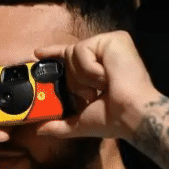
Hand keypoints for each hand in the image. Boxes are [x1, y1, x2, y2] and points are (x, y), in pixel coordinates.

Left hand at [34, 30, 160, 139]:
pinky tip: (107, 76)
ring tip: (105, 85)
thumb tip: (39, 130)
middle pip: (68, 57)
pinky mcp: (113, 39)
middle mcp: (103, 55)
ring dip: (84, 77)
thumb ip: (59, 124)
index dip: (54, 55)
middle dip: (75, 80)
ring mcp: (108, 45)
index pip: (70, 58)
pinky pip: (82, 50)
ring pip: (73, 53)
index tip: (37, 54)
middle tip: (94, 93)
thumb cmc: (112, 119)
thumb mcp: (80, 121)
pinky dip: (90, 68)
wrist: (131, 114)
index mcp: (96, 71)